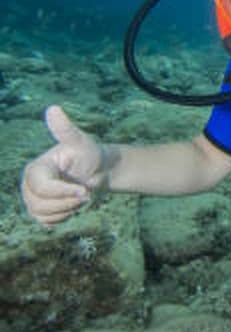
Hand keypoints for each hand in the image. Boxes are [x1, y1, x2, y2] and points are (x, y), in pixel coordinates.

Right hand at [21, 105, 105, 225]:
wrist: (99, 171)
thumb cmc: (90, 154)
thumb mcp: (81, 142)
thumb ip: (66, 130)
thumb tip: (54, 109)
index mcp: (36, 168)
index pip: (41, 188)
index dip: (63, 192)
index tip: (84, 190)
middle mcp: (29, 184)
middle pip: (40, 204)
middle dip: (67, 202)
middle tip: (86, 194)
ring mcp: (33, 198)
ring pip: (41, 215)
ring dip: (66, 210)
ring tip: (80, 197)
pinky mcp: (40, 210)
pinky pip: (46, 222)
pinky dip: (62, 217)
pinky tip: (73, 205)